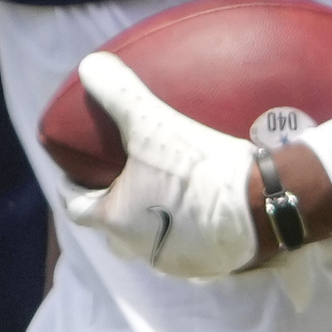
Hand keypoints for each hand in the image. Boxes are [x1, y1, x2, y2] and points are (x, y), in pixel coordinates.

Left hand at [66, 53, 261, 278]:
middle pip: (113, 232)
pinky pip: (186, 249)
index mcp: (117, 219)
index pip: (77, 209)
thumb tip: (90, 66)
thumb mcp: (154, 122)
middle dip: (111, 210)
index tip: (73, 176)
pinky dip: (184, 232)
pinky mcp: (209, 266)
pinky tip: (197, 211)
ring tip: (160, 195)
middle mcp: (141, 247)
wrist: (261, 204)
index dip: (70, 190)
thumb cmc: (199, 167)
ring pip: (150, 243)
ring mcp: (176, 261)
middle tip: (120, 184)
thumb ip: (119, 94)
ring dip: (149, 224)